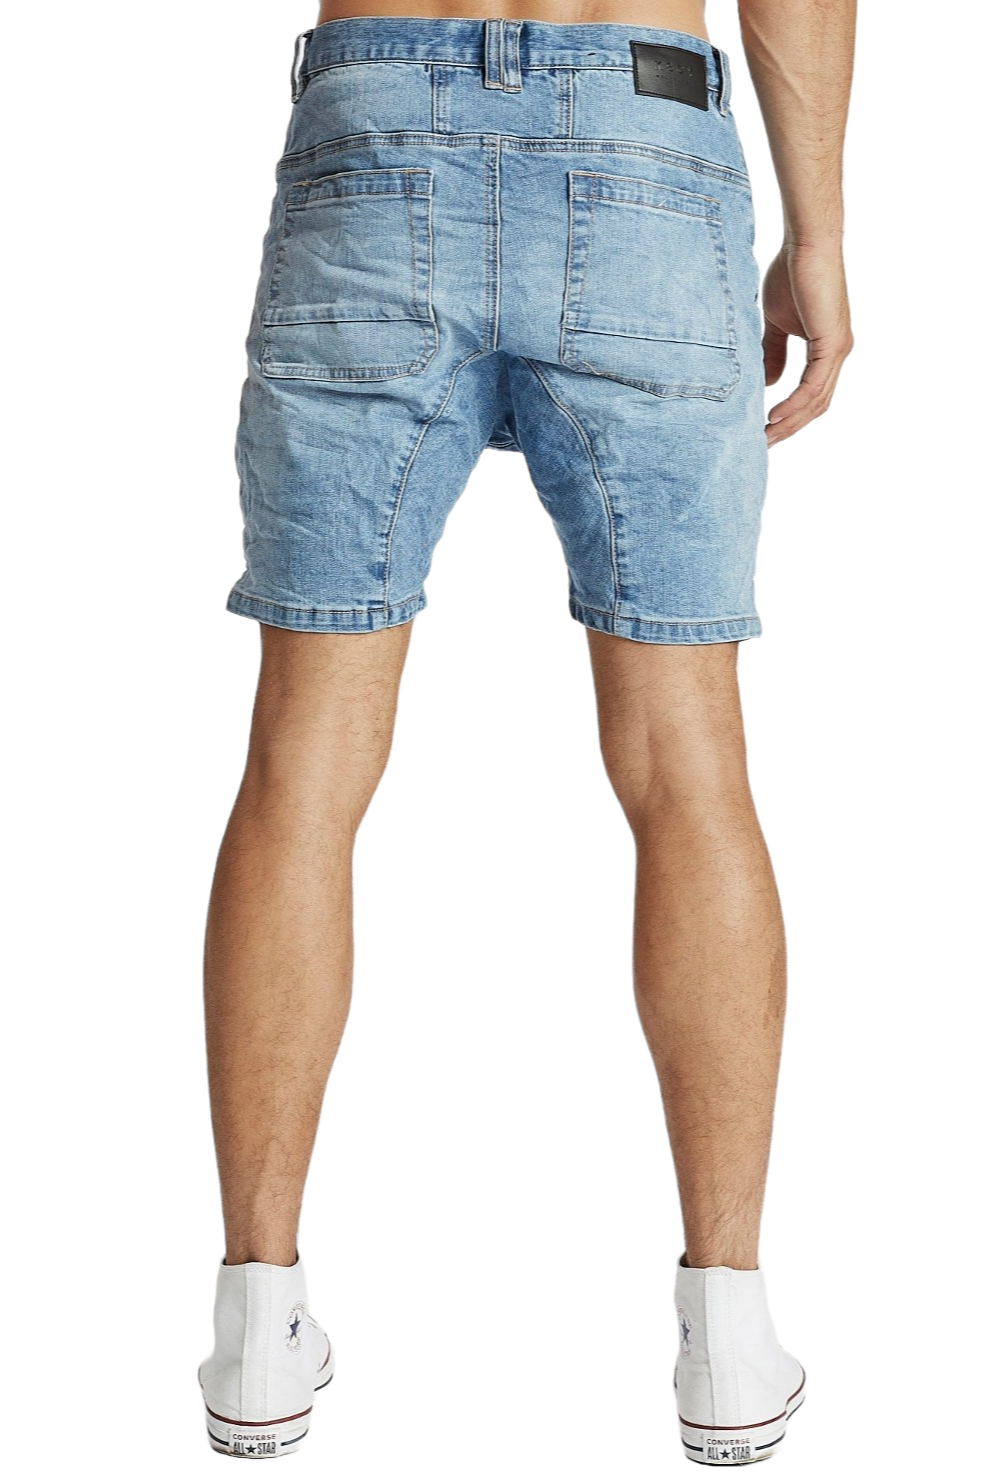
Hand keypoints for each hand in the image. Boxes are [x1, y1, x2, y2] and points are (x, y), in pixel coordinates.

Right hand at [761, 241, 854, 448]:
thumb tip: (769, 383)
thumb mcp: (775, 323)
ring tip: (763, 438)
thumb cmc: (791, 272)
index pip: (811, 395)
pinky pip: (813, 386)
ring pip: (816, 402)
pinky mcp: (833, 343)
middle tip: (761, 445)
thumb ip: (773, 352)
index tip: (762, 430)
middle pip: (816, 407)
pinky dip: (794, 405)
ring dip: (789, 424)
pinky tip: (774, 417)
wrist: (806, 243)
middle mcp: (838, 354)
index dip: (789, 416)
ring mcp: (838, 350)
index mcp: (827, 349)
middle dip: (789, 429)